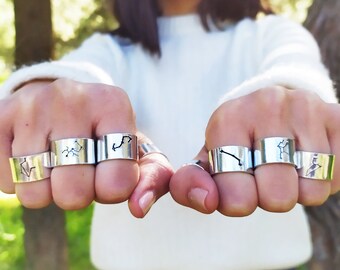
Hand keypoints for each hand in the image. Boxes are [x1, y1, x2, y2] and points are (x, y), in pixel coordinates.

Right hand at [0, 79, 172, 216]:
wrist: (64, 102)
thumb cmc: (105, 135)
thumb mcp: (137, 151)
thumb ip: (152, 178)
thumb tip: (140, 207)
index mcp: (113, 104)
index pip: (118, 181)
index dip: (113, 191)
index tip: (109, 176)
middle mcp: (71, 97)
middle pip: (73, 192)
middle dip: (79, 195)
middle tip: (80, 173)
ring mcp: (32, 105)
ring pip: (35, 192)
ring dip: (49, 191)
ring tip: (56, 166)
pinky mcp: (0, 116)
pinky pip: (6, 184)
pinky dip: (21, 183)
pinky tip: (34, 157)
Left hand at [170, 86, 339, 215]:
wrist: (272, 108)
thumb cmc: (238, 143)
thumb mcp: (209, 160)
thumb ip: (190, 184)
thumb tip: (206, 200)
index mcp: (228, 119)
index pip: (235, 195)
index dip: (238, 202)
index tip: (238, 186)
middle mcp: (266, 105)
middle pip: (277, 196)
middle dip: (270, 198)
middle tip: (265, 175)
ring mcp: (305, 108)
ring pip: (311, 190)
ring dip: (298, 190)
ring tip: (287, 166)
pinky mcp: (336, 116)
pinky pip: (336, 175)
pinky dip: (323, 178)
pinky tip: (308, 158)